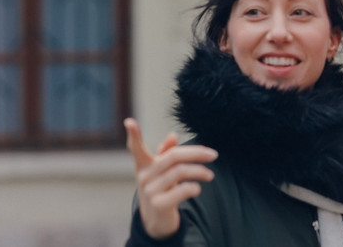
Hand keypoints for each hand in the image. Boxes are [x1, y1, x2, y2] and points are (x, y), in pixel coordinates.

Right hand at [125, 117, 217, 239]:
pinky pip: (182, 190)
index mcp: (144, 165)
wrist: (156, 220)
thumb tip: (173, 134)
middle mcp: (144, 176)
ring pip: (181, 172)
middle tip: (214, 155)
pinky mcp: (159, 205)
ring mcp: (150, 191)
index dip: (133, 135)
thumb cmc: (162, 188)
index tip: (129, 122)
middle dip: (197, 153)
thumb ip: (166, 153)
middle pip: (174, 156)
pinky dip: (194, 187)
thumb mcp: (162, 171)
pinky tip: (198, 189)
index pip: (136, 149)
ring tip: (210, 175)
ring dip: (200, 172)